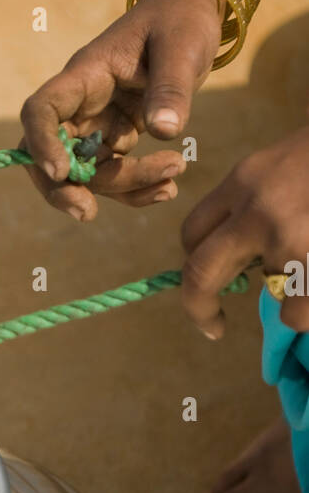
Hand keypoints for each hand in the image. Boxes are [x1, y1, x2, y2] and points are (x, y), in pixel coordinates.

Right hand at [19, 0, 223, 220]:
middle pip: (50, 153)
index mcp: (86, 75)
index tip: (62, 172)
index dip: (41, 143)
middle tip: (88, 213)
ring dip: (123, 187)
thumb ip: (171, 87)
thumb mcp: (183, 47)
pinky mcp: (118, 136)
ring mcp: (98, 123)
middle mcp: (83, 104)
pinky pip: (116, 173)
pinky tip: (168, 188)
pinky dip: (138, 188)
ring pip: (89, 172)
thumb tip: (164, 132)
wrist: (193, 13)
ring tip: (174, 178)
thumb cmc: (182, 20)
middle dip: (63, 188)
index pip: (41, 111)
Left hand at [182, 125, 308, 336]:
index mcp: (244, 180)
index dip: (195, 263)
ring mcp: (288, 237)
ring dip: (298, 295)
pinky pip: (299, 312)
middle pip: (200, 273)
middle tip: (213, 327)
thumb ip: (260, 204)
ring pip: (275, 296)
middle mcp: (256, 209)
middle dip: (199, 308)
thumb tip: (249, 256)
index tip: (206, 285)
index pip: (193, 232)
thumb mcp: (284, 165)